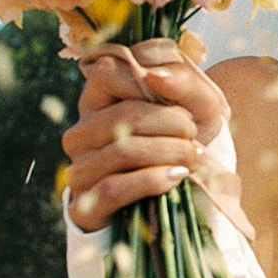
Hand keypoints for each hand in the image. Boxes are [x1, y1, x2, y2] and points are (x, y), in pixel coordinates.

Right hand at [62, 39, 228, 231]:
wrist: (182, 192)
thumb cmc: (184, 136)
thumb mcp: (197, 104)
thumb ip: (182, 81)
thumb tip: (155, 76)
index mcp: (98, 98)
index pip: (109, 73)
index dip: (152, 85)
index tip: (183, 103)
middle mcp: (81, 131)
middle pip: (124, 116)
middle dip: (171, 124)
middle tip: (195, 134)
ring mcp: (80, 168)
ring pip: (122, 151)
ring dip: (169, 152)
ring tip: (193, 156)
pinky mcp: (85, 204)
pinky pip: (114, 188)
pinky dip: (153, 180)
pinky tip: (178, 176)